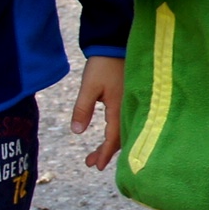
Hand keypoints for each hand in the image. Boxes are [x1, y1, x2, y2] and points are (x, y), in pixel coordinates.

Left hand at [72, 54, 124, 168]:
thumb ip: (82, 109)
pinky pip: (127, 122)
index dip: (105, 154)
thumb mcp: (88, 87)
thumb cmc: (102, 64)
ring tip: (96, 153)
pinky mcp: (131, 98)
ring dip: (111, 144)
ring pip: (124, 131)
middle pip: (120, 139)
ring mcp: (132, 104)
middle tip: (91, 162)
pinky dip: (118, 133)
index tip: (96, 166)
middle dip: (106, 152)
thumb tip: (77, 132)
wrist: (115, 43)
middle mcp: (129, 109)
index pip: (113, 139)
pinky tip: (110, 134)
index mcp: (119, 108)